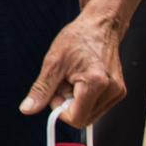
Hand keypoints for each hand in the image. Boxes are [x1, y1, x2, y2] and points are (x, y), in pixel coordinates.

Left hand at [19, 11, 124, 128]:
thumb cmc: (77, 39)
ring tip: (74, 78)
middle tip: (64, 81)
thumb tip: (27, 110)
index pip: (76, 119)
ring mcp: (117, 92)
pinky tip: (83, 79)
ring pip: (89, 114)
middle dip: (68, 104)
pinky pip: (96, 107)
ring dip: (76, 101)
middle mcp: (112, 90)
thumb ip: (41, 89)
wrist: (100, 26)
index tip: (55, 91)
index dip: (60, 109)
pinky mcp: (118, 91)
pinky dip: (85, 97)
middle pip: (83, 119)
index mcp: (96, 82)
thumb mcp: (53, 62)